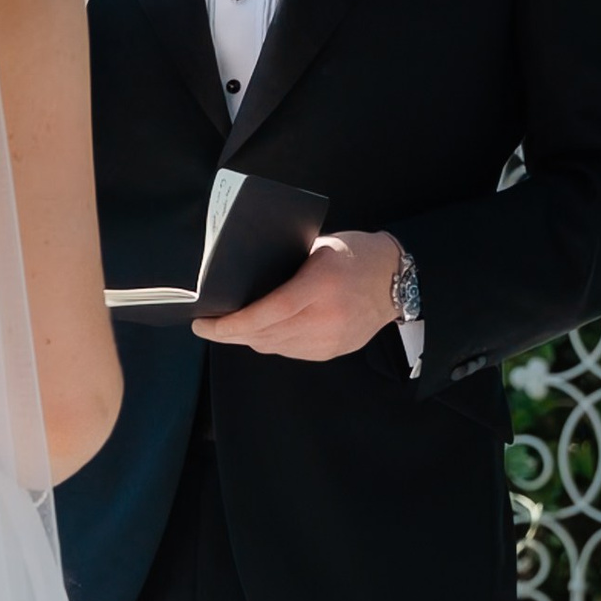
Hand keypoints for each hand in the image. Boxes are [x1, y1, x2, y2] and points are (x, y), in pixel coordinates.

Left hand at [198, 229, 402, 361]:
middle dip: (231, 333)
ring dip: (249, 339)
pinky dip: (271, 343)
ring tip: (232, 327)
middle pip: (264, 335)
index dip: (231, 324)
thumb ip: (285, 266)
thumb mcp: (318, 247)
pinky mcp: (332, 352)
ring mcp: (329, 341)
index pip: (266, 314)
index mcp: (319, 287)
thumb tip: (246, 283)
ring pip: (274, 348)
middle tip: (208, 325)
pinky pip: (290, 353)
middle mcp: (325, 319)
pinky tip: (263, 331)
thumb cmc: (355, 254)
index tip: (204, 324)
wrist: (396, 281)